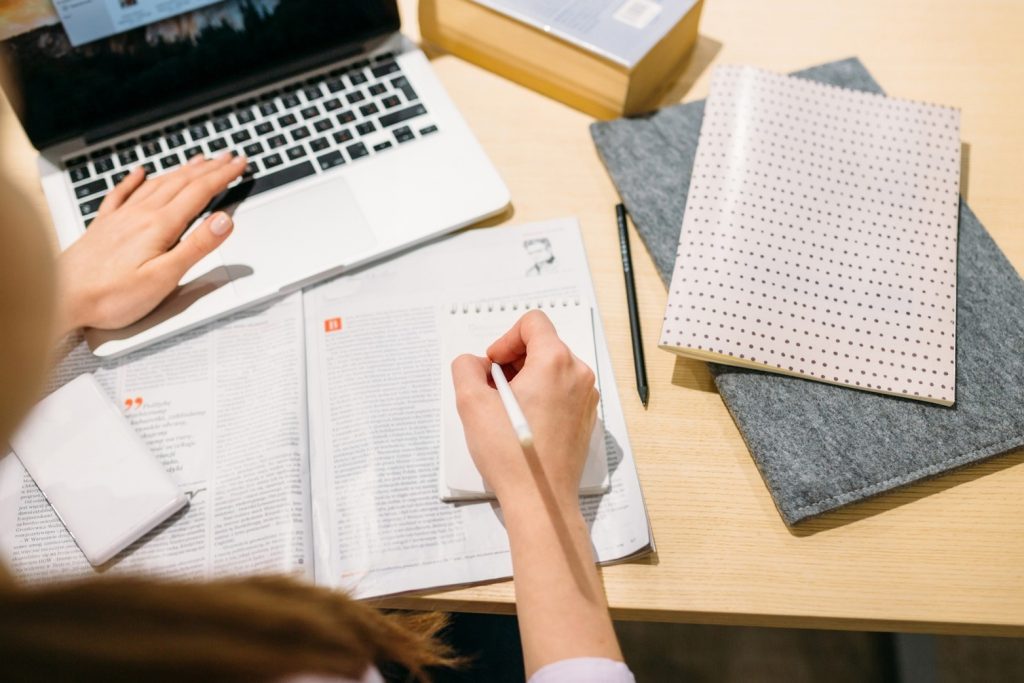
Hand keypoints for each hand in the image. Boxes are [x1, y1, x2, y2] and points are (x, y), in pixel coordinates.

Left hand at [55, 153, 247, 335]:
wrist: (62, 298)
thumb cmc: (111, 295)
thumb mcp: (165, 277)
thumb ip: (196, 246)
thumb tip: (224, 221)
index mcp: (159, 226)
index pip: (200, 193)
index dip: (223, 176)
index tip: (240, 164)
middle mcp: (140, 215)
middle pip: (181, 183)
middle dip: (209, 168)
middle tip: (228, 157)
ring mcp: (120, 218)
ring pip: (157, 184)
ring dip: (181, 170)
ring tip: (197, 161)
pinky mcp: (103, 227)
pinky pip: (122, 194)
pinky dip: (134, 180)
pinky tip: (138, 173)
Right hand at [450, 310, 599, 508]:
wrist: (540, 499)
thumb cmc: (513, 455)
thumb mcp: (471, 403)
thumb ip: (466, 369)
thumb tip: (474, 365)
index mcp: (555, 362)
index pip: (533, 323)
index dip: (506, 339)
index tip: (493, 364)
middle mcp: (577, 375)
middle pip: (544, 345)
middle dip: (514, 361)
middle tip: (493, 388)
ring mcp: (585, 398)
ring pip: (553, 370)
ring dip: (526, 380)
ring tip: (505, 408)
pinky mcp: (585, 419)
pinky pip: (562, 392)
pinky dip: (541, 397)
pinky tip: (522, 422)